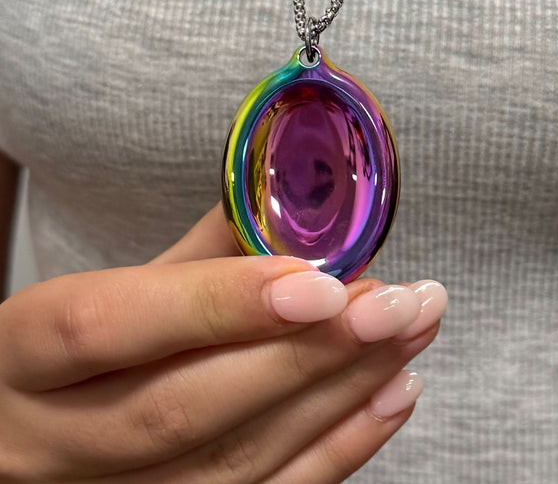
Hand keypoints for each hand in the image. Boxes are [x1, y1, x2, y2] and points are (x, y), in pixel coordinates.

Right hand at [0, 205, 446, 482]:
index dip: (220, 303)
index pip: (111, 326)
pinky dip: (340, 448)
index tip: (319, 280)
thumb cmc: (79, 347)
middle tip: (393, 305)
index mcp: (26, 351)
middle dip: (305, 354)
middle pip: (183, 408)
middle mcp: (52, 440)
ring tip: (409, 334)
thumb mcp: (116, 288)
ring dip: (341, 394)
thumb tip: (297, 209)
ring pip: (234, 461)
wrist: (30, 425)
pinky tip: (392, 393)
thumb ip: (202, 255)